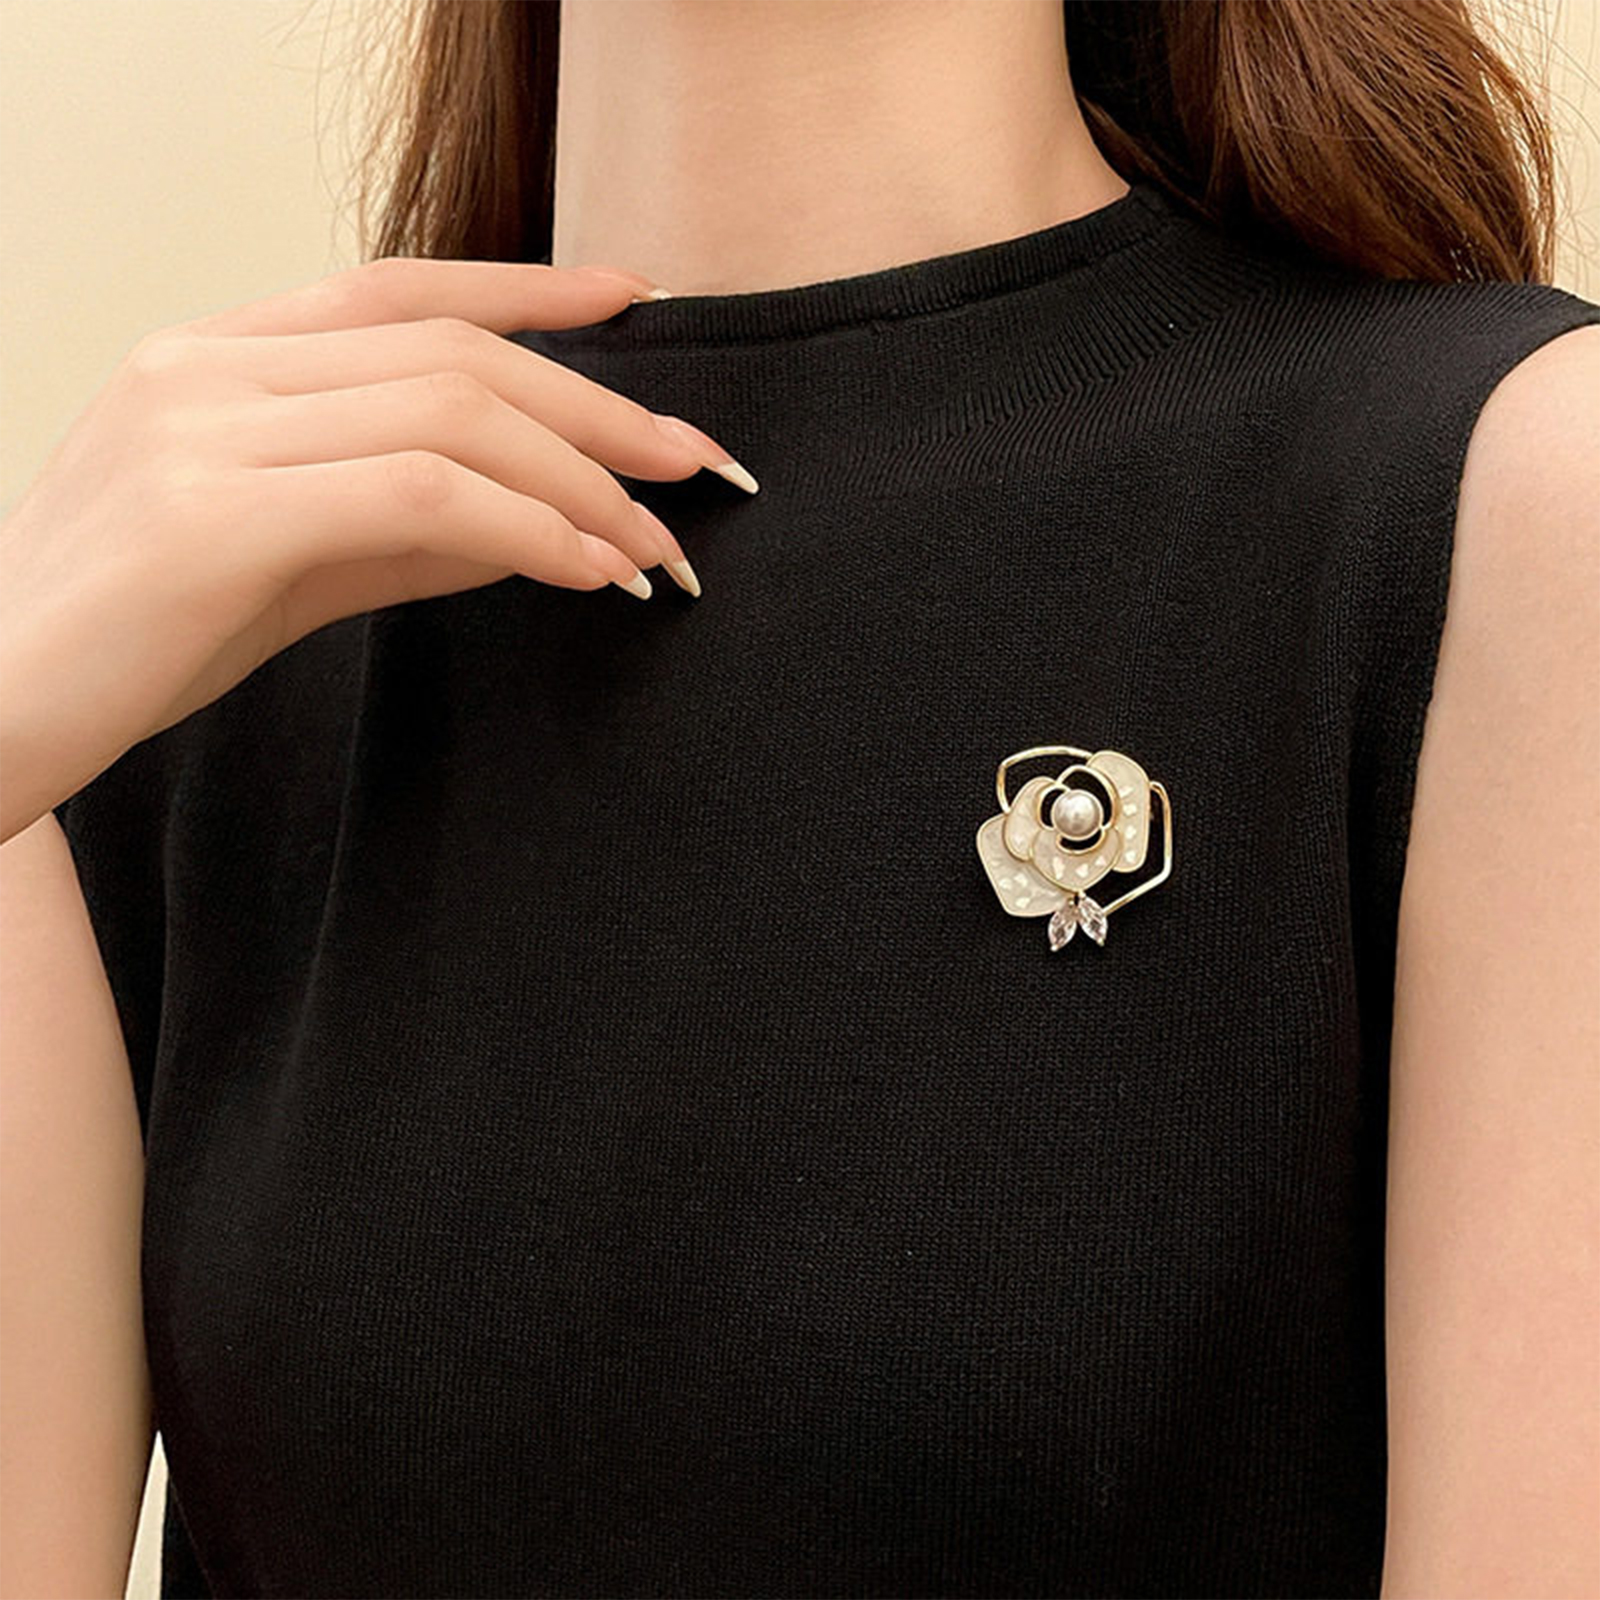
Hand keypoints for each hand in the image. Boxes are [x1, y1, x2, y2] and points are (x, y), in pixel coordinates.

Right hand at [0, 256, 748, 842]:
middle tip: (693, 461)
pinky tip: (590, 569)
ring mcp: (201, 428)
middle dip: (596, 405)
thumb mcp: (284, 562)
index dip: (530, 288)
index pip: (401, 289)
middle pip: (453, 352)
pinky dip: (526, 529)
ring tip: (654, 544)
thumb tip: (543, 517)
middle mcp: (207, 366)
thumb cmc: (132, 636)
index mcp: (215, 355)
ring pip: (450, 414)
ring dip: (579, 479)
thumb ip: (402, 524)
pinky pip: (419, 497)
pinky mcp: (211, 514)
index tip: (638, 302)